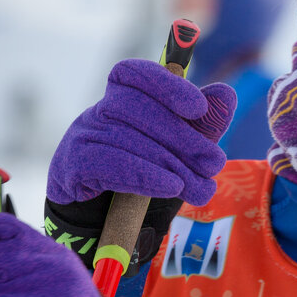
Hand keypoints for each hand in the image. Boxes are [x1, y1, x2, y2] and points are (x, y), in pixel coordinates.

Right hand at [47, 58, 235, 206]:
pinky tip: (171, 186)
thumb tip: (226, 94)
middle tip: (215, 163)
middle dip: (183, 137)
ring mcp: (80, 137)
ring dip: (171, 164)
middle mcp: (98, 112)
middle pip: (136, 109)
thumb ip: (203, 124)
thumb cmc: (143, 177)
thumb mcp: (179, 151)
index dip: (167, 84)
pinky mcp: (70, 167)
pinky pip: (107, 164)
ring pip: (126, 139)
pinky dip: (145, 175)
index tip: (199, 109)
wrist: (100, 223)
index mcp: (122, 99)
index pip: (135, 74)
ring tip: (201, 188)